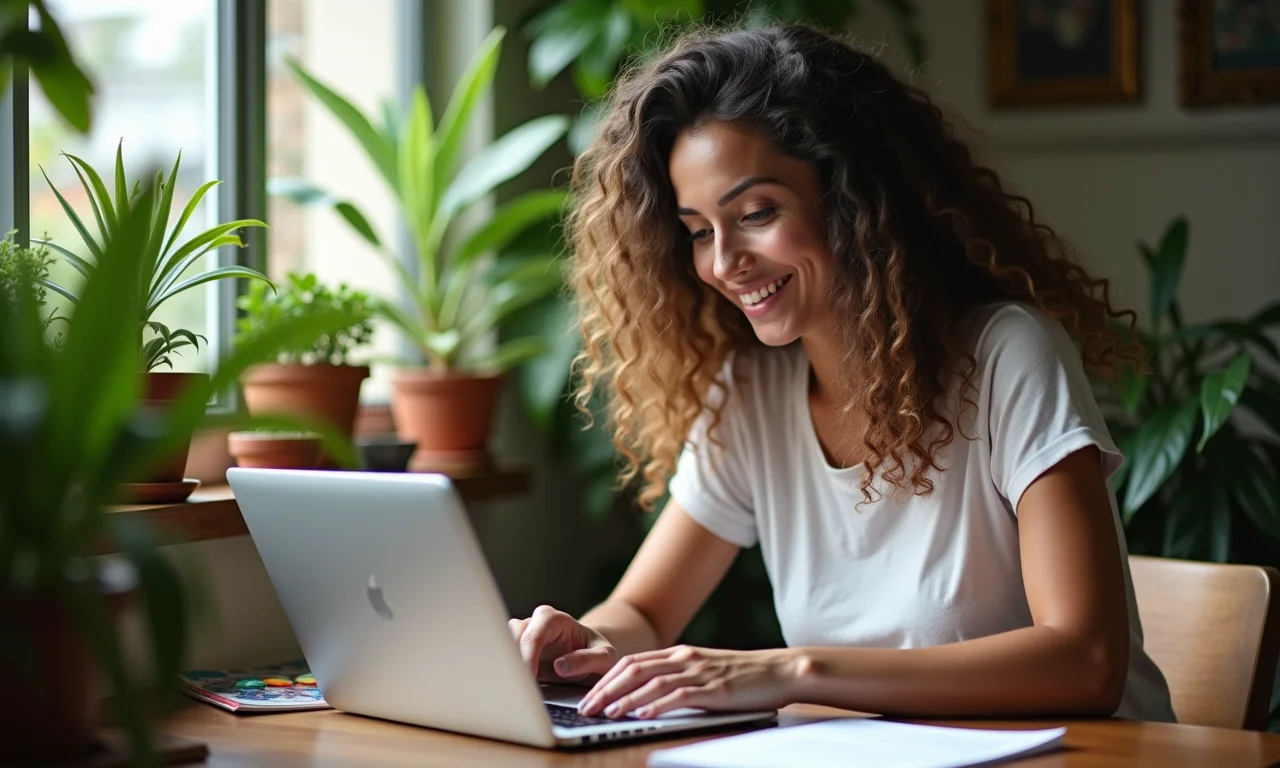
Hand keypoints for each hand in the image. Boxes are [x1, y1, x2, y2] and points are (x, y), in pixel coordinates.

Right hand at [508, 605, 619, 683]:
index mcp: (555, 620)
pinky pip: (503, 659)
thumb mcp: (605, 658)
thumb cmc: (598, 654)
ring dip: (507, 666)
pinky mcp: (517, 653)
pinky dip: (506, 672)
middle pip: (511, 638)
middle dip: (512, 661)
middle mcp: (535, 624)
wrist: (592, 660)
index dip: (527, 657)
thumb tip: (560, 666)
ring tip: (516, 687)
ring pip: (502, 646)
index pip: (533, 635)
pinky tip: (513, 687)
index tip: (529, 679)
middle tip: (518, 686)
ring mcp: (523, 637)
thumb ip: (588, 660)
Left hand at [578, 645, 798, 719]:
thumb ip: (679, 677)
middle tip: (586, 707)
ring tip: (606, 713)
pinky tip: (642, 715)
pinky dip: (657, 705)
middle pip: (634, 670)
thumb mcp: (705, 671)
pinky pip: (679, 696)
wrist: (780, 670)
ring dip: (625, 699)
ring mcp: (699, 672)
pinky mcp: (714, 689)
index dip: (607, 678)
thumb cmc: (744, 676)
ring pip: (651, 683)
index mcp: (680, 653)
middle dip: (606, 689)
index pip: (632, 662)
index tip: (589, 695)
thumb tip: (648, 696)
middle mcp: (685, 658)